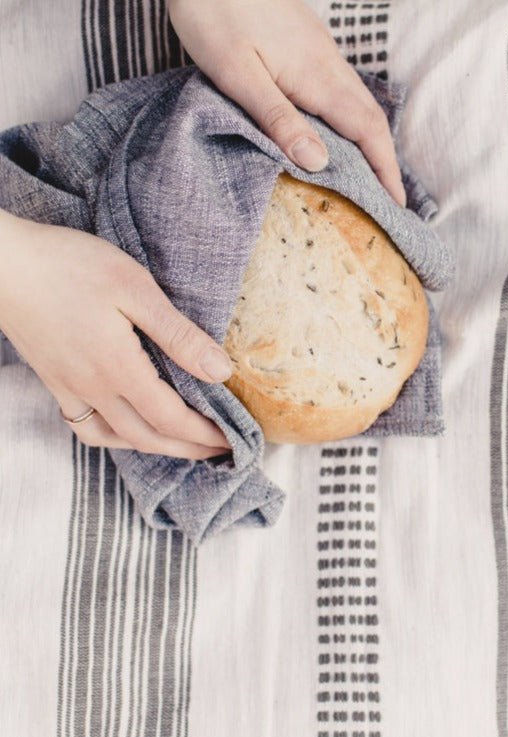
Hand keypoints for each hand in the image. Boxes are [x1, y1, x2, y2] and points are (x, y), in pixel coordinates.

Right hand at [0, 210, 231, 459]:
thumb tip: (221, 372)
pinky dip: (116, 438)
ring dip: (157, 448)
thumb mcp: (136, 290)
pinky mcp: (53, 380)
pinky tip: (129, 429)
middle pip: (150, 438)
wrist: (0, 263)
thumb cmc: (69, 266)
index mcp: (119, 369)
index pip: (173, 419)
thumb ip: (179, 335)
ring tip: (185, 446)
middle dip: (190, 449)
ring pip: (118, 438)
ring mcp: (69, 388)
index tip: (234, 440)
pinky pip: (87, 427)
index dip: (206, 435)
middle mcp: (94, 389)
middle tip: (221, 452)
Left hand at [168, 0, 406, 205]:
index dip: (385, 171)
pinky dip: (351, 120)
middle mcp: (328, 64)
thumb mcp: (239, 74)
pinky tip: (338, 134)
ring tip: (369, 177)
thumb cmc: (213, 11)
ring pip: (358, 103)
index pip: (367, 131)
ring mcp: (320, 52)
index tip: (395, 204)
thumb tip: (318, 163)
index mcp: (318, 76)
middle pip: (371, 119)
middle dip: (385, 162)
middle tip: (388, 201)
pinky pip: (342, 90)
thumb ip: (279, 119)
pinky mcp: (307, 45)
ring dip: (370, 142)